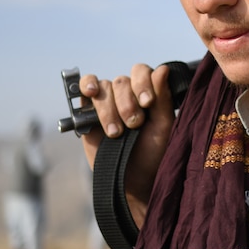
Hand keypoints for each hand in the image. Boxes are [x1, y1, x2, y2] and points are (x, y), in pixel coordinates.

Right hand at [79, 63, 173, 227]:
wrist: (133, 179)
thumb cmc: (154, 153)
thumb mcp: (164, 126)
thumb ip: (163, 97)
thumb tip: (163, 69)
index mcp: (147, 93)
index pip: (142, 72)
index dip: (143, 84)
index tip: (147, 103)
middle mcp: (127, 94)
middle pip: (122, 81)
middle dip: (127, 103)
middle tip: (134, 125)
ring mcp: (107, 102)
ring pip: (104, 88)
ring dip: (109, 110)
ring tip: (116, 133)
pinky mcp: (88, 113)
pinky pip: (84, 89)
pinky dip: (86, 86)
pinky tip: (90, 92)